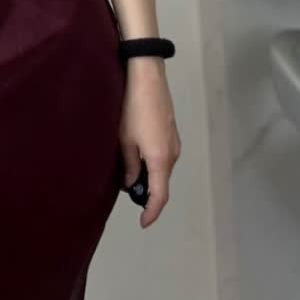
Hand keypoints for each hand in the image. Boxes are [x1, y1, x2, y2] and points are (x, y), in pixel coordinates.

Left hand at [118, 59, 180, 228]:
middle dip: (146, 192)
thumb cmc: (133, 108)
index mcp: (161, 159)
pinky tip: (136, 154)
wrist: (147, 77)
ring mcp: (174, 142)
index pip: (160, 195)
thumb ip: (128, 165)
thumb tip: (131, 183)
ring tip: (127, 172)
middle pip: (162, 182)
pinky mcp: (171, 131)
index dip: (152, 211)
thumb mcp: (125, 139)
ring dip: (148, 175)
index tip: (143, 222)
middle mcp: (173, 154)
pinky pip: (163, 155)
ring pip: (162, 168)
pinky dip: (151, 162)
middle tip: (127, 192)